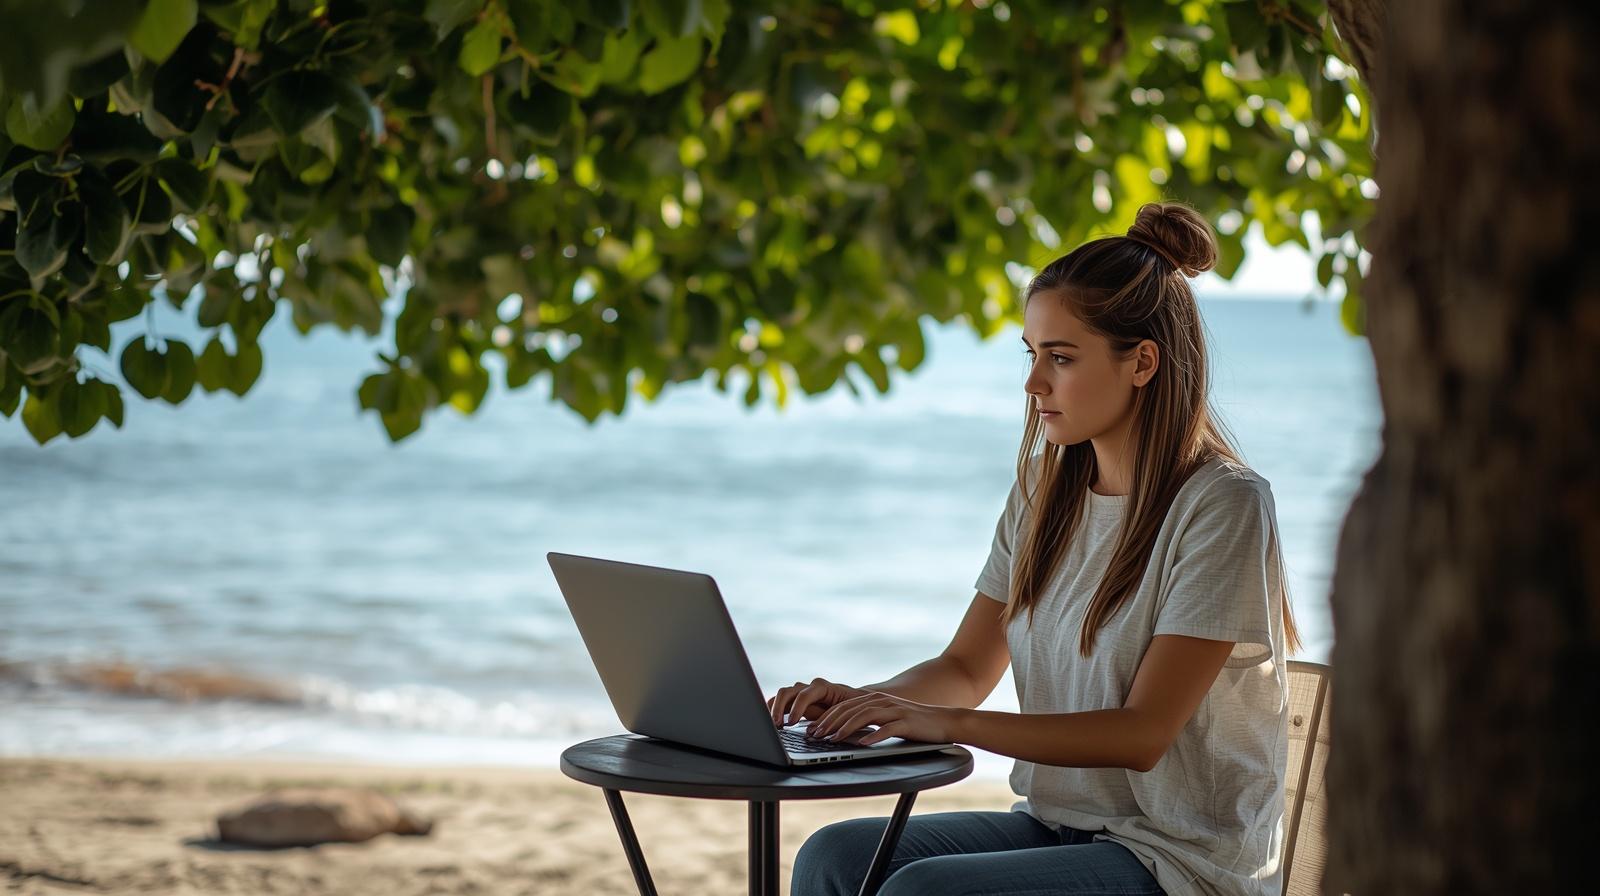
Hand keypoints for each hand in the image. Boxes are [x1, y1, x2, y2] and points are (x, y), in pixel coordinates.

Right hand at [767, 678, 869, 725]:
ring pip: (781, 695)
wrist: (854, 702)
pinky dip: (774, 710)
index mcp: (822, 687)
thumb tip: (814, 731)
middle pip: (787, 692)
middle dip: (779, 708)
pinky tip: (771, 722)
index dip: (796, 708)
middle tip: (776, 725)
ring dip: (774, 709)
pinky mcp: (796, 701)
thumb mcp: (842, 714)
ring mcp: (801, 692)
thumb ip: (827, 719)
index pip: (804, 694)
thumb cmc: (850, 708)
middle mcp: (809, 687)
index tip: (791, 723)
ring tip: (771, 725)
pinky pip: (781, 702)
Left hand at [807, 692, 964, 745]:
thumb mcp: (889, 718)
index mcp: (876, 699)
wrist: (945, 721)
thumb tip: (845, 732)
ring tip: (833, 739)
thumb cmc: (915, 723)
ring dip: (846, 728)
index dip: (827, 717)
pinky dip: (873, 736)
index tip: (813, 729)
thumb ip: (869, 721)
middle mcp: (883, 701)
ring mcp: (895, 710)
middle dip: (830, 722)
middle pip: (850, 709)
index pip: (845, 706)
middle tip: (816, 735)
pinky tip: (862, 744)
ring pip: (864, 716)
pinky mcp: (907, 722)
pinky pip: (887, 729)